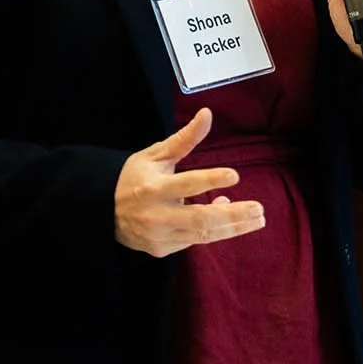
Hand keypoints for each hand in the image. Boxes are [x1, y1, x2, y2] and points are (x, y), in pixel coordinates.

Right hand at [113, 109, 263, 257]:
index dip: (210, 180)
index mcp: (153, 188)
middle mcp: (156, 215)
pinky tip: (230, 219)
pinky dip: (215, 230)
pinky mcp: (162, 250)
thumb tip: (207, 113)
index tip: (234, 176)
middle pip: (200, 219)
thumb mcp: (156, 155)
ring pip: (203, 235)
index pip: (186, 184)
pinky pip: (194, 241)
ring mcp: (159, 236)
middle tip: (259, 208)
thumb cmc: (134, 178)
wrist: (104, 211)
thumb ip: (184, 139)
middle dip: (233, 215)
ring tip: (257, 219)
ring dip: (233, 227)